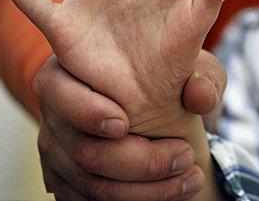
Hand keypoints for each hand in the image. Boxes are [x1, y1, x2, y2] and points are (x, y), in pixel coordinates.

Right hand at [35, 55, 226, 199]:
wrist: (167, 113)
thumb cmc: (173, 81)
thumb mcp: (195, 70)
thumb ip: (203, 76)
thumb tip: (201, 96)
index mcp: (70, 71)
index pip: (56, 90)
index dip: (86, 111)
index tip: (124, 124)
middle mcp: (56, 114)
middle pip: (84, 151)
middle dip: (141, 162)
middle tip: (185, 155)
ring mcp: (57, 153)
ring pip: (94, 187)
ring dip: (148, 190)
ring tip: (192, 177)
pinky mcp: (67, 183)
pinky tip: (174, 191)